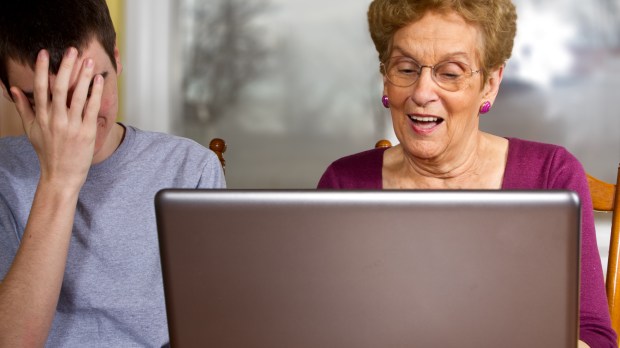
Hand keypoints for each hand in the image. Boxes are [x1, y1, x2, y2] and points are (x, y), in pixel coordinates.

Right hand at [10, 48, 103, 189]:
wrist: (61, 175)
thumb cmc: (47, 152)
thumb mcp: (31, 130)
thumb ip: (24, 108)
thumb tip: (14, 89)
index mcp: (41, 117)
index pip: (41, 88)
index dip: (42, 69)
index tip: (44, 53)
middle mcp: (55, 119)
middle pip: (60, 88)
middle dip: (66, 67)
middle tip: (72, 50)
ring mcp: (72, 126)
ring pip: (78, 96)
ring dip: (84, 77)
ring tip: (89, 61)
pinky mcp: (86, 132)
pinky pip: (91, 109)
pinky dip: (95, 93)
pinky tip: (98, 80)